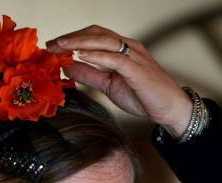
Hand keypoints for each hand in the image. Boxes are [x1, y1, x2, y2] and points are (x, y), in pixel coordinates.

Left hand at [45, 25, 191, 138]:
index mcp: (122, 49)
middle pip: (97, 33)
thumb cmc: (144, 96)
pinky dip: (96, 55)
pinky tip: (80, 55)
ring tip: (61, 46)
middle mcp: (128, 47)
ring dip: (80, 42)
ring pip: (104, 41)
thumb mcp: (108, 86)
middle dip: (72, 37)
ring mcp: (134, 56)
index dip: (73, 38)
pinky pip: (115, 58)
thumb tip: (67, 69)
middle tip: (51, 45)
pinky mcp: (138, 69)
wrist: (169, 109)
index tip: (53, 47)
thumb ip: (89, 76)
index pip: (94, 36)